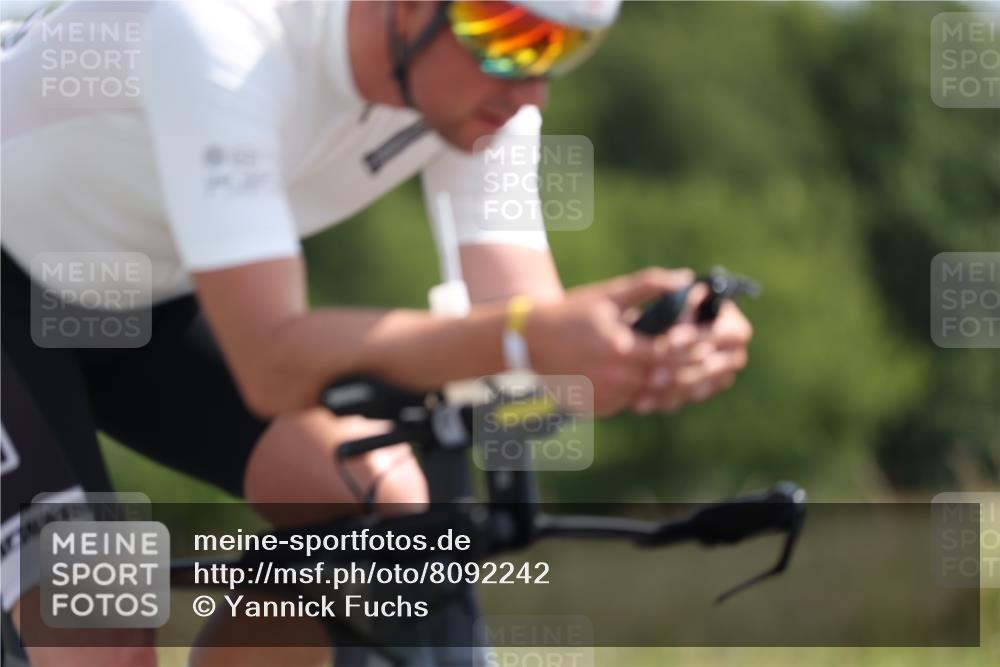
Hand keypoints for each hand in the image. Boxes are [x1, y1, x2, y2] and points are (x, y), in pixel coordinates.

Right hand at [523, 267, 694, 414]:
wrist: (530, 341)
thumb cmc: (572, 313)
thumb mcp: (609, 294)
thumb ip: (648, 285)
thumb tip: (685, 279)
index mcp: (619, 348)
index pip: (669, 352)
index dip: (692, 346)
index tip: (708, 338)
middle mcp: (613, 378)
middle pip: (665, 378)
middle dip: (688, 368)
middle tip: (708, 357)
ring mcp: (604, 396)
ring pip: (650, 395)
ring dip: (668, 384)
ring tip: (685, 370)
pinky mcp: (597, 407)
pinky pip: (629, 403)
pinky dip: (643, 394)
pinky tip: (652, 381)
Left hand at [629, 282, 752, 413]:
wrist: (667, 326)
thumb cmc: (676, 304)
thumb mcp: (680, 297)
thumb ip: (684, 301)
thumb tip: (680, 314)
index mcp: (736, 329)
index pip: (723, 335)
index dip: (697, 337)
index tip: (670, 340)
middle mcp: (734, 356)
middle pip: (710, 368)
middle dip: (681, 369)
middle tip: (653, 373)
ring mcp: (719, 378)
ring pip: (696, 389)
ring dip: (669, 389)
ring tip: (645, 387)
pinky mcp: (701, 393)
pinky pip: (683, 400)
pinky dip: (661, 400)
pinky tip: (641, 403)